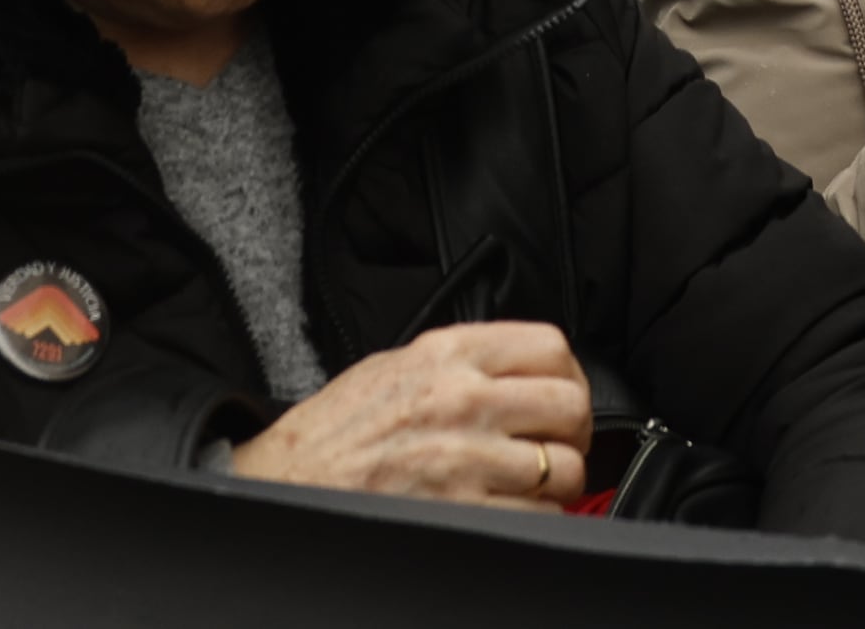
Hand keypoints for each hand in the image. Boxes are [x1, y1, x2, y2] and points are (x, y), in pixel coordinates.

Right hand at [231, 320, 592, 509]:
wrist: (291, 480)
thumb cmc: (338, 430)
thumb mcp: (397, 363)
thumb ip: (461, 360)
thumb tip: (521, 370)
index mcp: (447, 355)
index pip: (551, 347)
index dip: (569, 376)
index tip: (561, 395)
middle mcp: (463, 401)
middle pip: (571, 405)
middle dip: (573, 430)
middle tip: (556, 442)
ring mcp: (467, 459)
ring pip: (565, 466)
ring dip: (558, 480)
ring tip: (532, 483)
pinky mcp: (467, 512)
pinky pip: (542, 515)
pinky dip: (539, 518)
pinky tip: (512, 510)